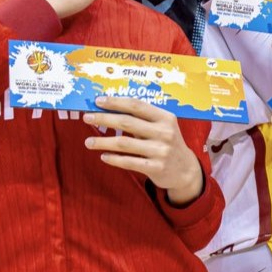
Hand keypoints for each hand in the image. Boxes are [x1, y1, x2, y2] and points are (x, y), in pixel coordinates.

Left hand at [84, 96, 203, 204]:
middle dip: (104, 118)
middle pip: (127, 122)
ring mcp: (161, 151)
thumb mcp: (162, 127)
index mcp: (165, 117)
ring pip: (124, 143)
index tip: (98, 101)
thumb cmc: (167, 143)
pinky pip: (129, 162)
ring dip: (103, 141)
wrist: (185, 170)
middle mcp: (164, 132)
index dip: (116, 102)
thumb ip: (142, 119)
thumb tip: (109, 110)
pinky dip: (113, 159)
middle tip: (86, 118)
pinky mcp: (156, 168)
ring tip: (88, 141)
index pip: (136, 105)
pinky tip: (103, 156)